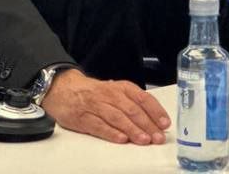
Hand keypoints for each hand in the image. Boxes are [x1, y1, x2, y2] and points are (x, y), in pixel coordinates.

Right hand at [41, 69, 169, 144]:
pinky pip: (99, 126)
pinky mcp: (83, 118)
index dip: (155, 111)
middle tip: (157, 137)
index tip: (164, 123)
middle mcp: (110, 95)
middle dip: (147, 124)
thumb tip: (155, 120)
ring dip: (132, 130)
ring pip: (117, 117)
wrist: (64, 89)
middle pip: (131, 109)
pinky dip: (111, 133)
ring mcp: (96, 106)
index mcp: (122, 88)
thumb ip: (133, 103)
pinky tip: (122, 139)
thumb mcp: (116, 91)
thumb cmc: (95, 93)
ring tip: (143, 140)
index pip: (142, 98)